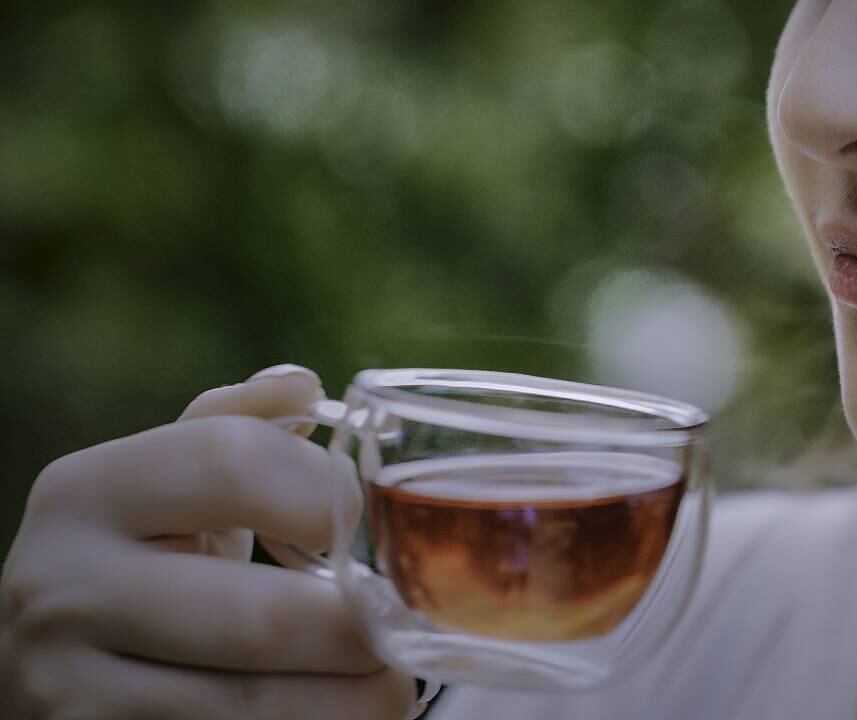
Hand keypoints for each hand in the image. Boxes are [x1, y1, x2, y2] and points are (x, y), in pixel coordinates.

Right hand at [0, 365, 420, 718]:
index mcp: (85, 492)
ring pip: (258, 707)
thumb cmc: (137, 566)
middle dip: (360, 630)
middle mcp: (61, 588)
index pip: (235, 463)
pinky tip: (337, 717)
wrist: (44, 674)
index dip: (330, 492)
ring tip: (389, 687)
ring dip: (354, 703)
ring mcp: (69, 690)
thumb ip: (231, 431)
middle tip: (402, 630)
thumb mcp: (164, 490)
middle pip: (263, 614)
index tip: (367, 526)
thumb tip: (302, 385)